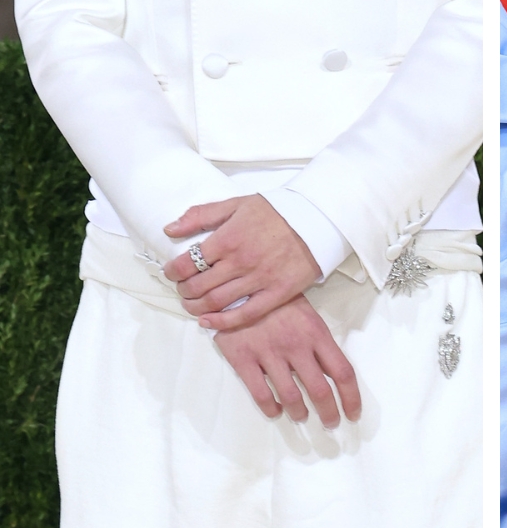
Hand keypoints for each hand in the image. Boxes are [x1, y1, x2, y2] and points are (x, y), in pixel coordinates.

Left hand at [162, 194, 320, 330]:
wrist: (316, 218)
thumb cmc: (276, 210)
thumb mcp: (237, 204)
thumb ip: (201, 215)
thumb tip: (170, 229)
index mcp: (228, 238)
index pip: (186, 263)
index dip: (172, 272)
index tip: (171, 272)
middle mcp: (240, 262)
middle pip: (198, 287)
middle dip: (183, 291)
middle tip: (182, 289)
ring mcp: (258, 280)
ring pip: (216, 303)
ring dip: (196, 308)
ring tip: (192, 305)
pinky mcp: (276, 294)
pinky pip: (244, 315)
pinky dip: (222, 323)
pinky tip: (208, 322)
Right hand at [216, 294, 360, 428]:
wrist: (240, 287)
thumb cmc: (279, 301)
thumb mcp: (307, 315)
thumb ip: (318, 344)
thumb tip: (332, 375)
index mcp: (316, 333)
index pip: (342, 371)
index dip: (351, 398)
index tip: (353, 414)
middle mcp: (296, 345)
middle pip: (320, 390)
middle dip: (329, 413)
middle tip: (331, 423)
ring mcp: (269, 353)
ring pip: (291, 397)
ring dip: (300, 413)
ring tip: (302, 416)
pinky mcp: (244, 359)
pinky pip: (261, 394)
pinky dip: (271, 409)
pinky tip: (276, 410)